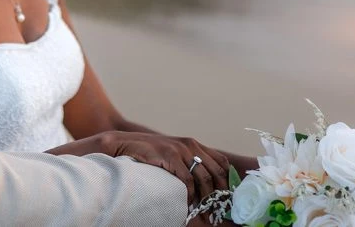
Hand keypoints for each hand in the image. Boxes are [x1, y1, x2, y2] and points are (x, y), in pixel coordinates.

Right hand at [98, 132, 229, 204]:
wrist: (126, 143)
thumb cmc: (150, 153)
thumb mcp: (173, 153)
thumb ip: (188, 162)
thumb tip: (204, 183)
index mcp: (194, 144)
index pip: (222, 162)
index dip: (227, 180)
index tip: (226, 196)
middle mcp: (191, 145)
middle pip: (217, 171)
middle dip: (220, 192)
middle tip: (217, 209)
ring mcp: (180, 150)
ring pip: (204, 178)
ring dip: (206, 197)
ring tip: (204, 211)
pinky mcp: (170, 156)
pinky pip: (187, 180)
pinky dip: (190, 194)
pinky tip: (188, 203)